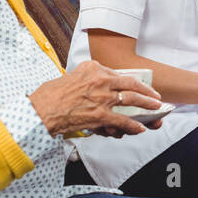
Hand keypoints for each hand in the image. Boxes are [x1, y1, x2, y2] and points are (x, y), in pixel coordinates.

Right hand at [28, 61, 162, 137]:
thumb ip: (86, 77)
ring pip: (132, 99)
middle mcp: (100, 80)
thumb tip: (95, 84)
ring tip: (156, 107)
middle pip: (130, 83)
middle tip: (155, 95)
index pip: (117, 73)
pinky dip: (133, 126)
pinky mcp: (100, 115)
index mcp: (93, 68)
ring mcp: (102, 98)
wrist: (41, 110)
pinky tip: (140, 129)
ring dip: (147, 104)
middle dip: (146, 90)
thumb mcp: (71, 75)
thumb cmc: (50, 95)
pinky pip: (123, 120)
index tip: (137, 85)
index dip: (131, 81)